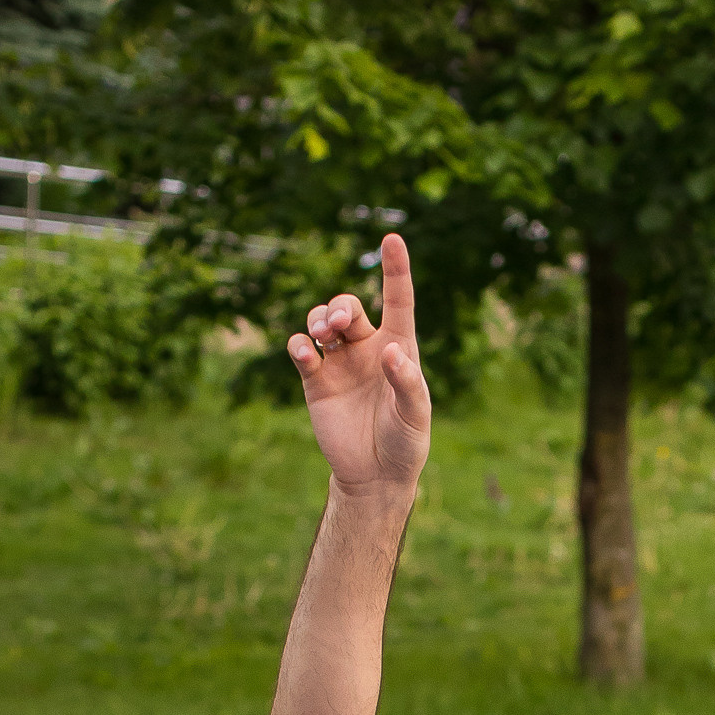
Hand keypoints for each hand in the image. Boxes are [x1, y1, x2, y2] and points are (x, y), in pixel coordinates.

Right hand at [287, 230, 430, 493]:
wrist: (376, 476)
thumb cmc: (405, 443)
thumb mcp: (414, 416)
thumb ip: (406, 383)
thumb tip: (390, 351)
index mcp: (397, 348)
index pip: (397, 301)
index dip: (395, 270)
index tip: (392, 238)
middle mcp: (366, 348)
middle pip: (348, 307)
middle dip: (339, 307)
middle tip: (338, 326)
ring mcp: (340, 363)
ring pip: (322, 322)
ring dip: (318, 319)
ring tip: (322, 335)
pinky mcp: (316, 382)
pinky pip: (302, 352)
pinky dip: (300, 346)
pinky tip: (306, 354)